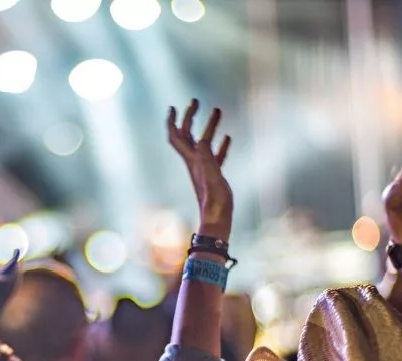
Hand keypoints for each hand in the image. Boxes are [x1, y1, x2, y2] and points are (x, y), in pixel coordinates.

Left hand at [167, 100, 232, 239]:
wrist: (218, 218)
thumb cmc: (214, 200)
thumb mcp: (210, 174)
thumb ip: (206, 157)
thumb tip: (202, 140)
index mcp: (191, 159)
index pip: (177, 136)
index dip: (173, 120)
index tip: (173, 106)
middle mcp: (195, 161)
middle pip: (187, 135)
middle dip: (189, 117)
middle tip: (195, 102)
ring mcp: (204, 168)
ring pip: (203, 142)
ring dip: (208, 126)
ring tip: (216, 111)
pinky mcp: (215, 175)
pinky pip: (216, 155)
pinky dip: (220, 144)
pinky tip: (228, 137)